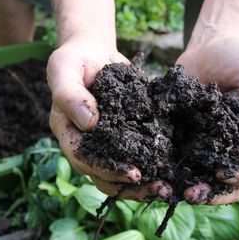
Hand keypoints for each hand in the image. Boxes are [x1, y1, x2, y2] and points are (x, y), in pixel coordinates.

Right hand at [47, 33, 172, 201]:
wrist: (94, 50)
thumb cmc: (75, 57)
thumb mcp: (64, 68)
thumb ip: (70, 94)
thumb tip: (89, 123)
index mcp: (67, 131)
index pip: (83, 159)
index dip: (106, 170)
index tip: (133, 174)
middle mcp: (85, 143)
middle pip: (103, 176)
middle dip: (130, 187)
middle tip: (159, 189)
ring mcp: (106, 142)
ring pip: (121, 173)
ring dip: (143, 185)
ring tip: (168, 189)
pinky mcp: (125, 136)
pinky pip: (138, 156)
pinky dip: (154, 166)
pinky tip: (173, 172)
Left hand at [177, 34, 238, 204]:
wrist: (209, 48)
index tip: (224, 171)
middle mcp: (230, 153)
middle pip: (227, 187)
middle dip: (210, 194)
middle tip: (190, 193)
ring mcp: (202, 150)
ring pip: (196, 181)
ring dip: (181, 188)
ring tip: (164, 189)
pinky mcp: (177, 142)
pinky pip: (170, 163)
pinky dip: (160, 171)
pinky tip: (147, 171)